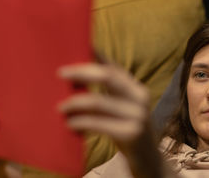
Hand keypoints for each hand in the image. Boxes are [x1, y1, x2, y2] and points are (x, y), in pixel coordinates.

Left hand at [58, 62, 163, 177]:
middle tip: (60, 73)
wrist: (148, 160)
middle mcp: (140, 98)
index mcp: (136, 88)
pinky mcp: (131, 134)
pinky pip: (98, 123)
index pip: (113, 66)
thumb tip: (77, 77)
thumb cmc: (127, 130)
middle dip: (81, 72)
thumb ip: (107, 93)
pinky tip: (69, 124)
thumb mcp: (121, 109)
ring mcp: (138, 115)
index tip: (75, 48)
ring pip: (99, 101)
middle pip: (107, 76)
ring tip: (60, 107)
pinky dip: (80, 121)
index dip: (95, 56)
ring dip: (75, 102)